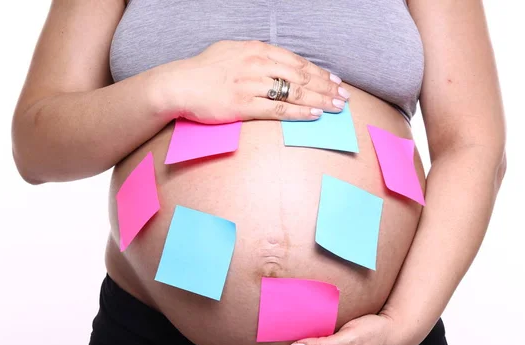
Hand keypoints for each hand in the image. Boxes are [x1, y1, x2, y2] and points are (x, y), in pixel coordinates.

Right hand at [160, 40, 349, 122]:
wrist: (179, 84)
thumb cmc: (204, 70)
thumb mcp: (232, 51)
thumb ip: (255, 55)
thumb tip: (274, 61)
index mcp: (256, 50)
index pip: (296, 61)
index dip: (319, 72)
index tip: (335, 81)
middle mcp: (257, 64)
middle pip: (301, 76)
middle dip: (327, 87)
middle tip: (344, 97)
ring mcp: (251, 85)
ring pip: (294, 92)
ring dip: (319, 100)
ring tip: (337, 107)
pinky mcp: (244, 105)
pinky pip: (278, 109)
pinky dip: (299, 112)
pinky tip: (314, 115)